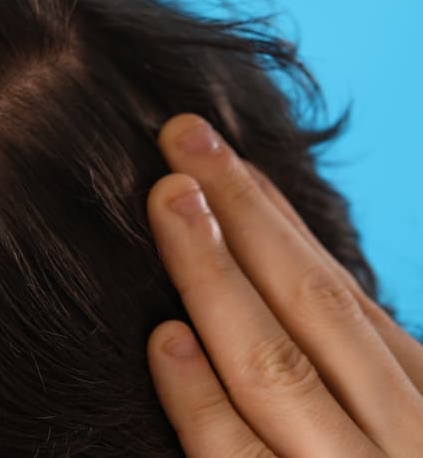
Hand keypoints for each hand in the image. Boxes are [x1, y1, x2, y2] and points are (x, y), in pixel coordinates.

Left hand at [146, 114, 422, 456]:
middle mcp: (399, 436)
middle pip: (311, 306)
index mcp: (419, 401)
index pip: (338, 295)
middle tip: (182, 137)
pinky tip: (165, 339)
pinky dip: (200, 399)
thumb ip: (343, 371)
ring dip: (214, 275)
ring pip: (275, 367)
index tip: (226, 162)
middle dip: (243, 212)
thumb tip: (261, 266)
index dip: (278, 222)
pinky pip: (238, 457)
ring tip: (168, 199)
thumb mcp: (390, 425)